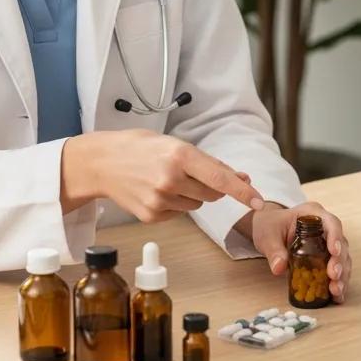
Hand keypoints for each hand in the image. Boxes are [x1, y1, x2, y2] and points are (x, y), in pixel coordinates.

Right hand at [61, 129, 263, 222]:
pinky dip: (175, 203)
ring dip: (191, 193)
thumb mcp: (175, 144)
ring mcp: (160, 200)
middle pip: (212, 193)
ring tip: (166, 178)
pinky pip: (179, 212)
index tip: (259, 201)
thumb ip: (209, 162)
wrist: (102, 162)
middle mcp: (170, 179)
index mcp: (179, 155)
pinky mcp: (151, 216)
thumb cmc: (140, 147)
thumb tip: (241, 178)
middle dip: (211, 185)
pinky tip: (156, 190)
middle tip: (189, 171)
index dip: (242, 190)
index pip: (220, 177)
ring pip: (197, 204)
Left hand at [246, 202, 352, 303]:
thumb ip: (274, 250)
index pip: (331, 222)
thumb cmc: (269, 226)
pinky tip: (337, 296)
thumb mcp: (268, 236)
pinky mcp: (326, 257)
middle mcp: (325, 226)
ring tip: (336, 291)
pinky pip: (337, 269)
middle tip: (334, 276)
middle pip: (341, 243)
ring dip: (342, 275)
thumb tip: (279, 268)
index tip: (334, 252)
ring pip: (342, 258)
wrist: (268, 229)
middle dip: (339, 261)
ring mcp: (327, 242)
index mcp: (313, 213)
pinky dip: (338, 282)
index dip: (335, 237)